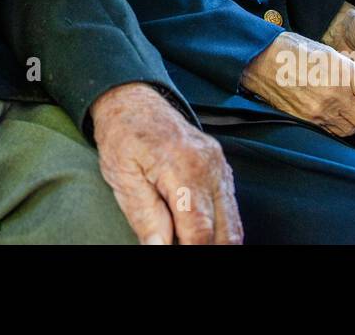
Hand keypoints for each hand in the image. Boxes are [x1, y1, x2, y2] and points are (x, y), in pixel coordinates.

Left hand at [89, 82, 240, 244]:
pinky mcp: (221, 167)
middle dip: (206, 247)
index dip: (191, 251)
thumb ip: (145, 217)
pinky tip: (194, 230)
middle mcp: (210, 167)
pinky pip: (230, 206)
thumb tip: (160, 249)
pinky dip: (218, 225)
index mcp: (183, 169)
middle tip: (179, 245)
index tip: (174, 253)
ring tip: (185, 239)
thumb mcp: (122, 177)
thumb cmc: (123, 136)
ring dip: (214, 240)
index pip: (200, 230)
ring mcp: (219, 166)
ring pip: (233, 222)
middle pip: (224, 231)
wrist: (133, 101)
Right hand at [241, 24, 354, 136]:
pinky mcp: (308, 122)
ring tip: (349, 107)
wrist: (261, 60)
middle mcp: (335, 96)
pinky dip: (339, 124)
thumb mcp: (332, 54)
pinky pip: (334, 131)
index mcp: (345, 74)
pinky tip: (332, 111)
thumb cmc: (296, 50)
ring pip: (353, 129)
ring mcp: (320, 112)